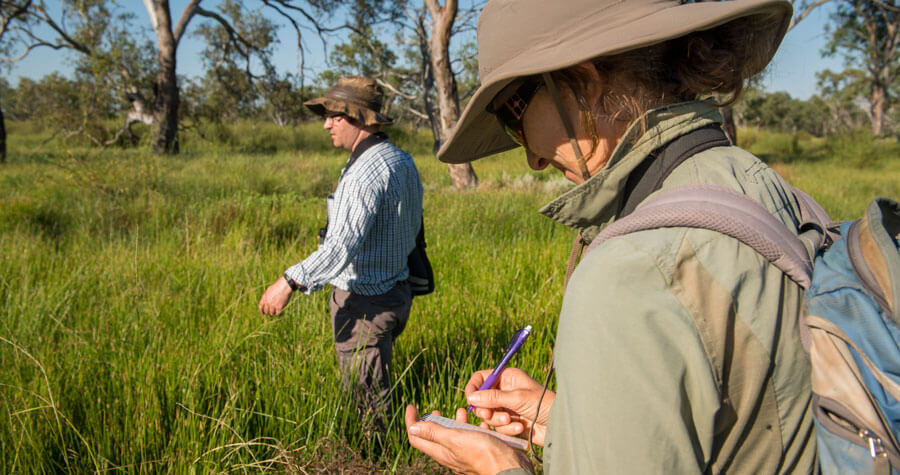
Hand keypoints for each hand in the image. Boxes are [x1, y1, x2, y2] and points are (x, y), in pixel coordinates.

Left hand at [258, 276, 292, 315]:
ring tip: (276, 312)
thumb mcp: (269, 290)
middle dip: (268, 312)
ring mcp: (273, 305)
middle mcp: (268, 302)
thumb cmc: (277, 287)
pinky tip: (281, 313)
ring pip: (271, 313)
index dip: (261, 311)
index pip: (260, 307)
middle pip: (266, 311)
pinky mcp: (279, 307)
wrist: (284, 286)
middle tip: (271, 312)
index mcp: (264, 298)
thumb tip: (265, 302)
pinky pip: (277, 314)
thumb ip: (266, 296)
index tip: (263, 313)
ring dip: (274, 313)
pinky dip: (279, 314)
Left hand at [405, 405, 531, 473]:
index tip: (412, 406)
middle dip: (433, 422)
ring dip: (455, 422)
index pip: (417, 438)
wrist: (509, 468)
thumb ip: (434, 433)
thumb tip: (412, 428)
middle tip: (434, 409)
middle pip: (435, 437)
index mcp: (441, 452)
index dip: (411, 422)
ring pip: (456, 436)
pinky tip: (481, 422)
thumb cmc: (483, 453)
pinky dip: (474, 428)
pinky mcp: (480, 452)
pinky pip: (473, 439)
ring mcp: (466, 454)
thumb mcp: (456, 439)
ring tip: (460, 410)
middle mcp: (451, 454)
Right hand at [465, 367, 554, 446]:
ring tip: (511, 421)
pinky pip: (497, 427)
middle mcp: (505, 392)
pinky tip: (519, 428)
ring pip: (488, 416)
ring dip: (498, 420)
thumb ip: (493, 398)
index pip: (482, 377)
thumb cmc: (543, 404)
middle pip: (481, 399)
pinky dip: (506, 429)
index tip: (470, 399)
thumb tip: (471, 397)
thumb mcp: (517, 398)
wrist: (559, 425)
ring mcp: (506, 408)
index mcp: (507, 378)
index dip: (474, 387)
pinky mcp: (509, 423)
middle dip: (485, 409)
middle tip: (487, 415)